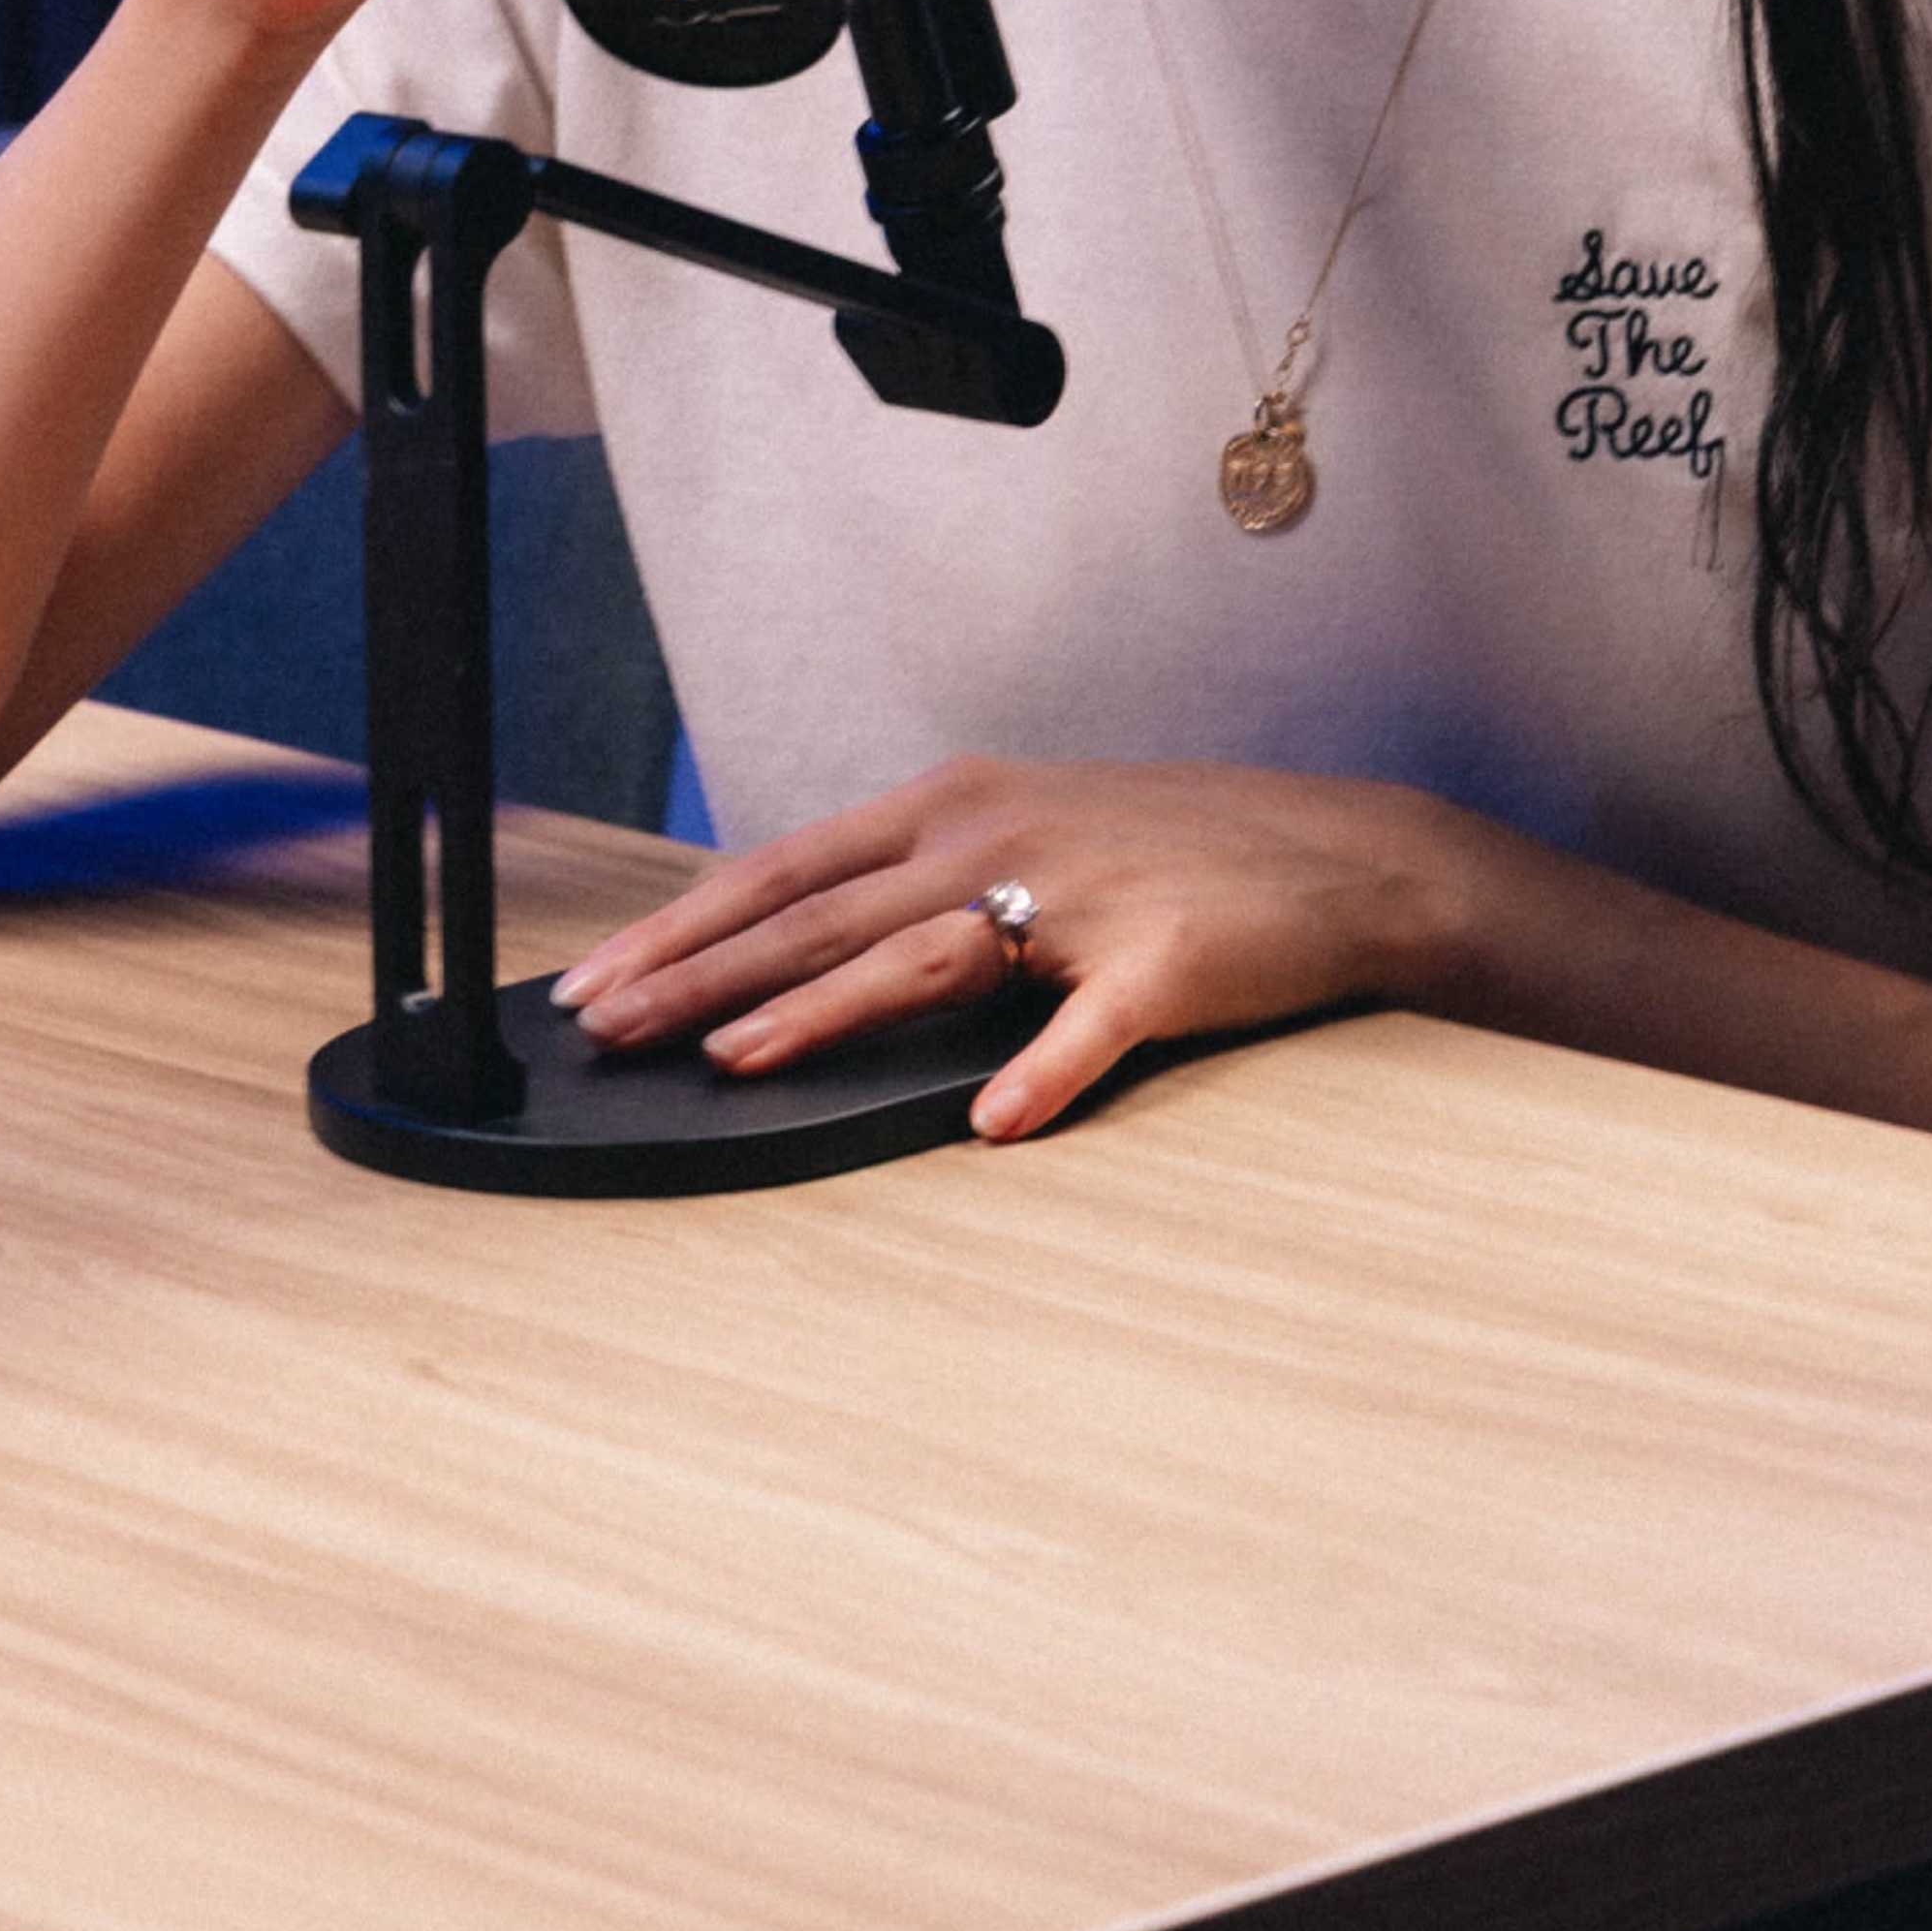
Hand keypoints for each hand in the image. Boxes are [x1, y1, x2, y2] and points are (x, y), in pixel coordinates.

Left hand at [554, 752, 1476, 1139]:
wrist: (1337, 855)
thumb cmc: (1163, 855)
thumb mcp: (1022, 838)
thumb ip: (913, 886)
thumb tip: (785, 949)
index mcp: (955, 804)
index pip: (787, 868)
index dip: (685, 925)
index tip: (594, 982)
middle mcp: (999, 834)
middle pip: (823, 911)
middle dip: (701, 971)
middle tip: (608, 1027)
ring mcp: (1081, 896)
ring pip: (925, 957)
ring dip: (821, 1011)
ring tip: (735, 1061)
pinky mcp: (1163, 962)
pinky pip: (1091, 1028)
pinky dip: (1040, 1076)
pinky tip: (992, 1126)